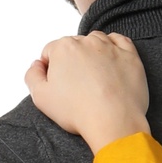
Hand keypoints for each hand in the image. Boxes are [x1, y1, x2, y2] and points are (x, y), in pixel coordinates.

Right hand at [25, 29, 149, 152]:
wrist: (113, 121)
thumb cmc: (77, 111)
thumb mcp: (41, 97)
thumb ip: (32, 76)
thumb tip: (37, 64)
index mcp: (63, 48)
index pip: (50, 52)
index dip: (51, 69)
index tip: (58, 85)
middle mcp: (86, 41)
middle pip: (73, 46)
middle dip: (72, 62)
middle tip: (77, 86)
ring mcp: (110, 46)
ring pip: (96, 42)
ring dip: (93, 54)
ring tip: (95, 77)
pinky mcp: (129, 55)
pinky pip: (120, 42)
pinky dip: (114, 49)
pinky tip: (111, 63)